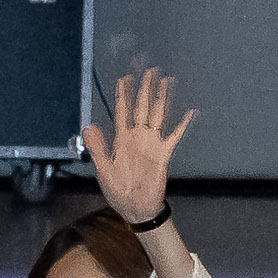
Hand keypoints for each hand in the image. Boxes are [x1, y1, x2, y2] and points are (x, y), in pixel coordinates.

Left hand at [86, 68, 192, 224]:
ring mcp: (151, 143)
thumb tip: (87, 127)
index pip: (122, 111)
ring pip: (158, 114)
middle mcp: (137, 137)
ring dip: (162, 98)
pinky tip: (189, 112)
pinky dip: (182, 124)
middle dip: (144, 88)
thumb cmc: (118, 190)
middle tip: (148, 69)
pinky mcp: (163, 153)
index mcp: (121, 139)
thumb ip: (98, 147)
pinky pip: (174, 135)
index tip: (124, 77)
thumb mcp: (103, 169)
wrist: (136, 207)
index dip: (123, 94)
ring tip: (166, 80)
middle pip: (142, 106)